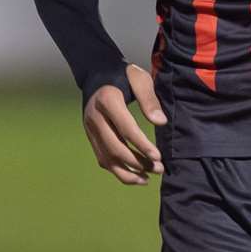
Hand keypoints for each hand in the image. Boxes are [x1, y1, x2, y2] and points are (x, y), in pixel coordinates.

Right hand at [83, 64, 166, 185]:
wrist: (98, 73)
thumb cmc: (124, 76)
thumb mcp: (140, 78)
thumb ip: (150, 99)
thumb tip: (161, 122)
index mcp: (107, 100)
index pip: (125, 128)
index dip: (142, 144)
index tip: (158, 157)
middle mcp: (94, 117)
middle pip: (115, 147)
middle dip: (138, 162)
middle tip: (159, 169)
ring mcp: (90, 129)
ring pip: (106, 158)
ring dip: (128, 172)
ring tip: (149, 178)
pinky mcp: (90, 137)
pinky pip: (102, 159)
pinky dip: (118, 171)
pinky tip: (136, 177)